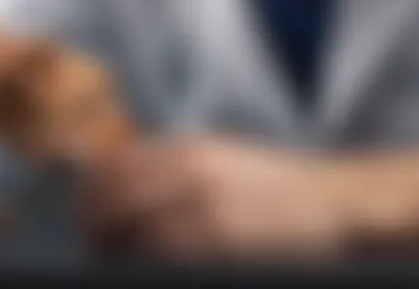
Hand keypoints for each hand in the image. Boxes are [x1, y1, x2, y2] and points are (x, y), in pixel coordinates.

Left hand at [77, 137, 356, 260]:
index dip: (91, 197)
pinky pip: (166, 258)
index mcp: (187, 149)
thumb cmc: (272, 185)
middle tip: (95, 249)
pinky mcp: (224, 245)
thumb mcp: (219, 157)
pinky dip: (150, 264)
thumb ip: (173, 165)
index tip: (86, 217)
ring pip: (135, 234)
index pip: (113, 169)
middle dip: (96, 228)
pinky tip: (152, 269)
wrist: (332, 202)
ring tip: (119, 263)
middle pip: (114, 201)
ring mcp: (207, 209)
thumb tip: (121, 183)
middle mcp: (190, 173)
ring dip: (118, 252)